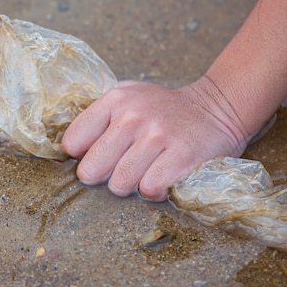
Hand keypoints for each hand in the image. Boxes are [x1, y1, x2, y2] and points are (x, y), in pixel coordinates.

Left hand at [61, 77, 250, 200]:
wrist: (217, 106)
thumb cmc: (164, 108)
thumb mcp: (129, 95)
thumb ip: (99, 113)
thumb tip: (68, 145)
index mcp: (114, 101)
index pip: (73, 141)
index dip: (81, 157)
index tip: (95, 158)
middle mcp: (132, 116)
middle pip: (92, 169)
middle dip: (102, 177)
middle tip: (118, 172)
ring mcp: (157, 136)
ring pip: (120, 183)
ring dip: (130, 186)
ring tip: (142, 174)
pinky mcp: (181, 155)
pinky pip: (150, 189)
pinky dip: (153, 191)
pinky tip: (161, 179)